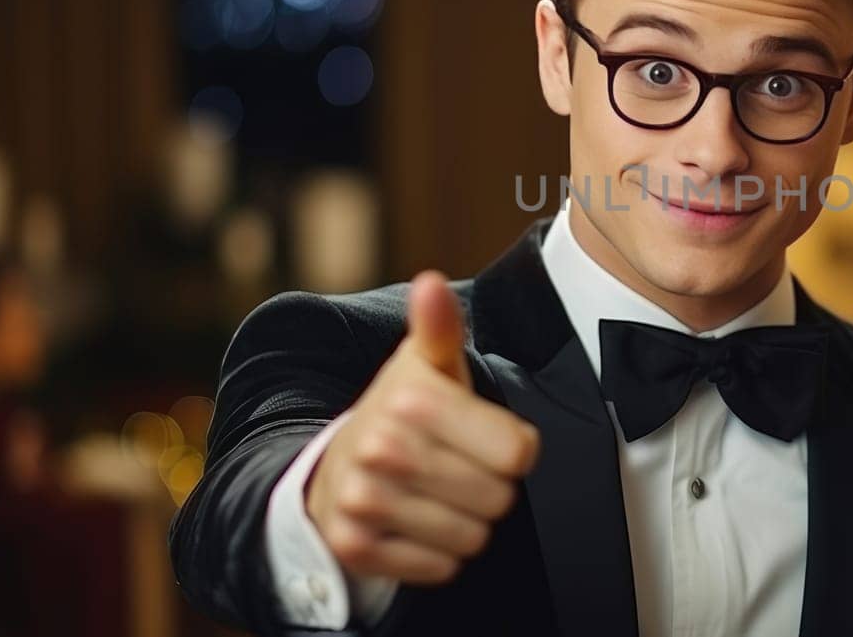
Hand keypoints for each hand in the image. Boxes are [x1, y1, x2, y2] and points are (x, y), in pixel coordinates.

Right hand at [305, 270, 540, 583]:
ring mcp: (364, 500)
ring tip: (437, 494)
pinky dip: (437, 553)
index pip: (519, 453)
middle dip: (488, 487)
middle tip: (457, 467)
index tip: (485, 437)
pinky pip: (440, 568)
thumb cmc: (400, 413)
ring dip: (465, 522)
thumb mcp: (427, 365)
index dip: (513, 449)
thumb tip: (431, 284)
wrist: (334, 467)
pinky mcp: (356, 546)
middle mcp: (381, 449)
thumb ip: (440, 327)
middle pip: (499, 498)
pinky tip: (416, 522)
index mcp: (412, 400)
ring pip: (473, 538)